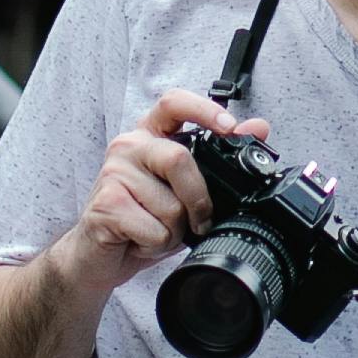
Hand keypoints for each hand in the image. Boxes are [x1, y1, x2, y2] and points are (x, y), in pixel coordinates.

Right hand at [55, 88, 264, 300]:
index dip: (204, 110)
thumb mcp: (183, 189)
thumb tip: (259, 127)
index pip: (174, 102)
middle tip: (199, 221)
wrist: (98, 255)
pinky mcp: (106, 204)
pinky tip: (141, 241)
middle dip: (199, 199)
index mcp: (150, 135)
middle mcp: (129, 145)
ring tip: (158, 232)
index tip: (229, 127)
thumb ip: (216, 160)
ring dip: (174, 232)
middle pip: (179, 159)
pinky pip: (155, 230)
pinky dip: (157, 245)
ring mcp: (113, 173)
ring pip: (171, 205)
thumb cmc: (142, 219)